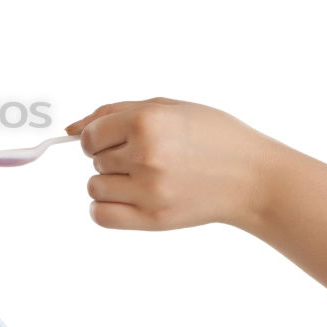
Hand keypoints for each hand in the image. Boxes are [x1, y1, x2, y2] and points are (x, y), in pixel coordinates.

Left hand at [64, 97, 277, 230]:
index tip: (120, 140)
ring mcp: (149, 190)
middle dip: (113, 157)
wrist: (255, 178)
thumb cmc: (211, 136)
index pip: (90, 135)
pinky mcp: (153, 219)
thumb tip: (70, 129)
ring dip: (112, 183)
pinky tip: (129, 199)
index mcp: (146, 122)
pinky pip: (100, 215)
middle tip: (151, 158)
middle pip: (95, 161)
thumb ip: (114, 113)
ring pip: (95, 187)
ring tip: (146, 178)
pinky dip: (105, 208)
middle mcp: (145, 156)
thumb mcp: (168, 108)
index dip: (100, 137)